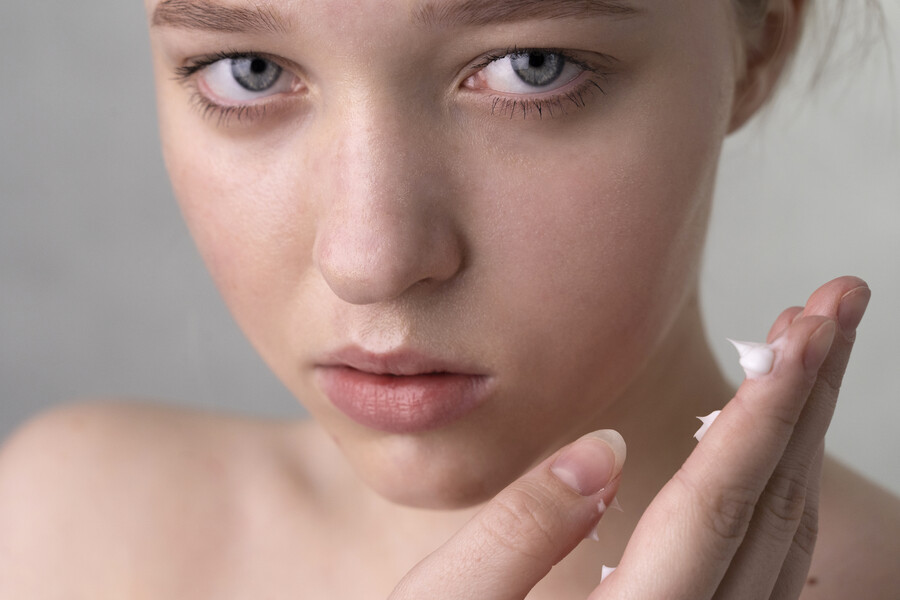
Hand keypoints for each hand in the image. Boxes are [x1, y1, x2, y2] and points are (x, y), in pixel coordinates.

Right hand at [388, 276, 869, 599]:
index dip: (765, 411)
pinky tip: (769, 440)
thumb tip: (601, 445)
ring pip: (784, 539)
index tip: (804, 329)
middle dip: (808, 399)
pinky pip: (767, 563)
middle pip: (774, 512)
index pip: (716, 506)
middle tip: (834, 308)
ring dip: (800, 435)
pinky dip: (779, 486)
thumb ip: (519, 531)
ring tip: (804, 353)